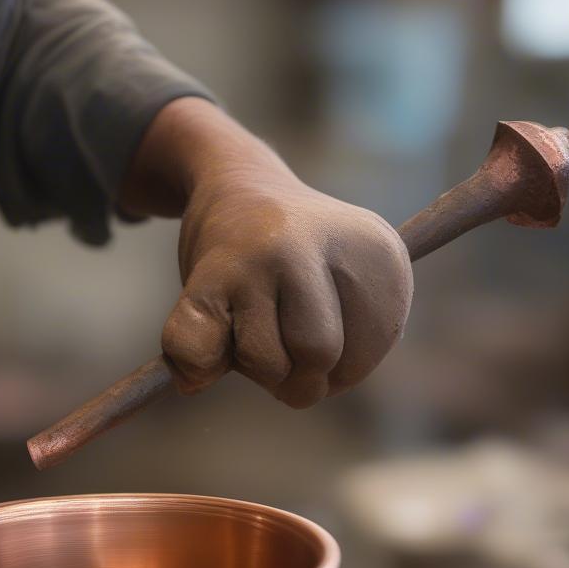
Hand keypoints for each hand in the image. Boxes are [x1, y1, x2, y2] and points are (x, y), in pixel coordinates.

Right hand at [121, 99, 413, 407]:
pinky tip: (208, 337)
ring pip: (265, 363)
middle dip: (297, 376)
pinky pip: (197, 353)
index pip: (362, 357)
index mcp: (374, 252)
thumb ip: (336, 353)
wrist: (238, 186)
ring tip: (249, 325)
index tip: (321, 331)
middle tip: (284, 341)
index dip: (336, 370)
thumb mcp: (346, 290)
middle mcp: (314, 244)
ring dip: (250, 368)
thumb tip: (223, 381)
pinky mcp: (207, 272)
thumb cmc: (298, 263)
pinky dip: (194, 367)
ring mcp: (258, 256)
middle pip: (317, 358)